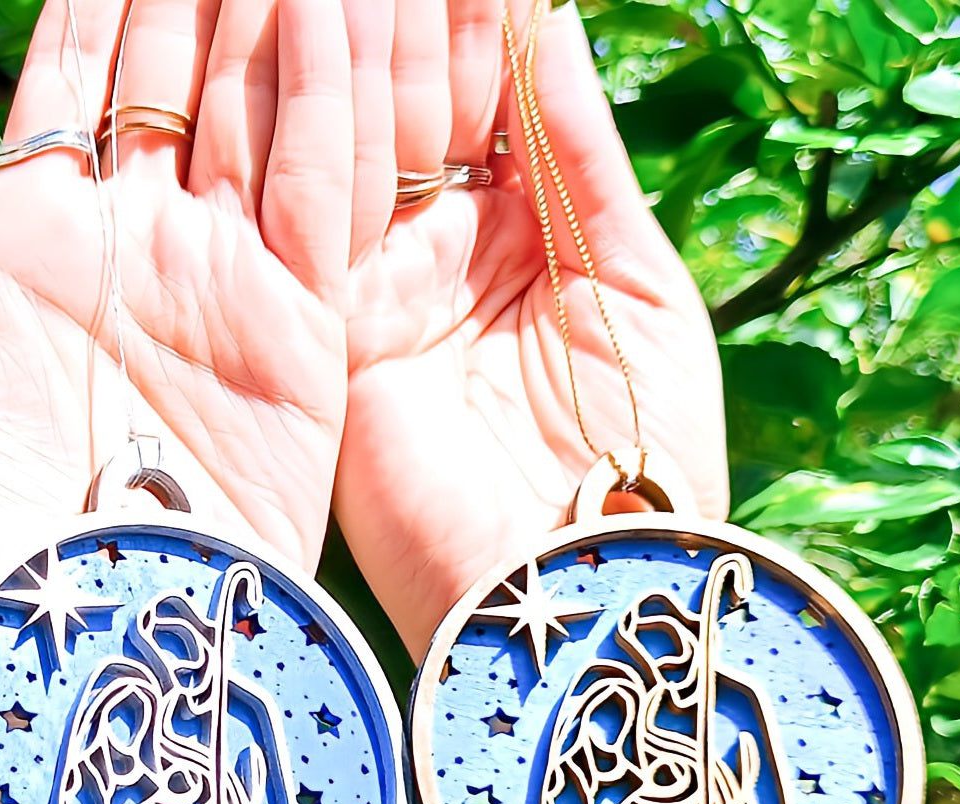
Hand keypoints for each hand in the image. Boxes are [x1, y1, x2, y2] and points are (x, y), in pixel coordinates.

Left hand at [0, 0, 354, 803]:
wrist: (106, 649)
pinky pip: (325, 187)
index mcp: (32, 252)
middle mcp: (136, 251)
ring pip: (255, 114)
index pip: (67, 89)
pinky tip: (343, 18)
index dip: (92, 3)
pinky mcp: (302, 328)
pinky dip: (336, 100)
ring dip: (273, 25)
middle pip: (169, 81)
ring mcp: (225, 283)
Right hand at [338, 0, 726, 651]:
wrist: (577, 589)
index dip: (486, 14)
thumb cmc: (642, 454)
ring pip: (363, 133)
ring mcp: (382, 284)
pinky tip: (316, 24)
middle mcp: (444, 251)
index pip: (496, 97)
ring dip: (362, 37)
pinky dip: (322, 113)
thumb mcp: (639, 283)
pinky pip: (323, 200)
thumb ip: (587, 157)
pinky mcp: (333, 324)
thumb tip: (557, 18)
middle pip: (420, 100)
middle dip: (415, 11)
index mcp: (527, 237)